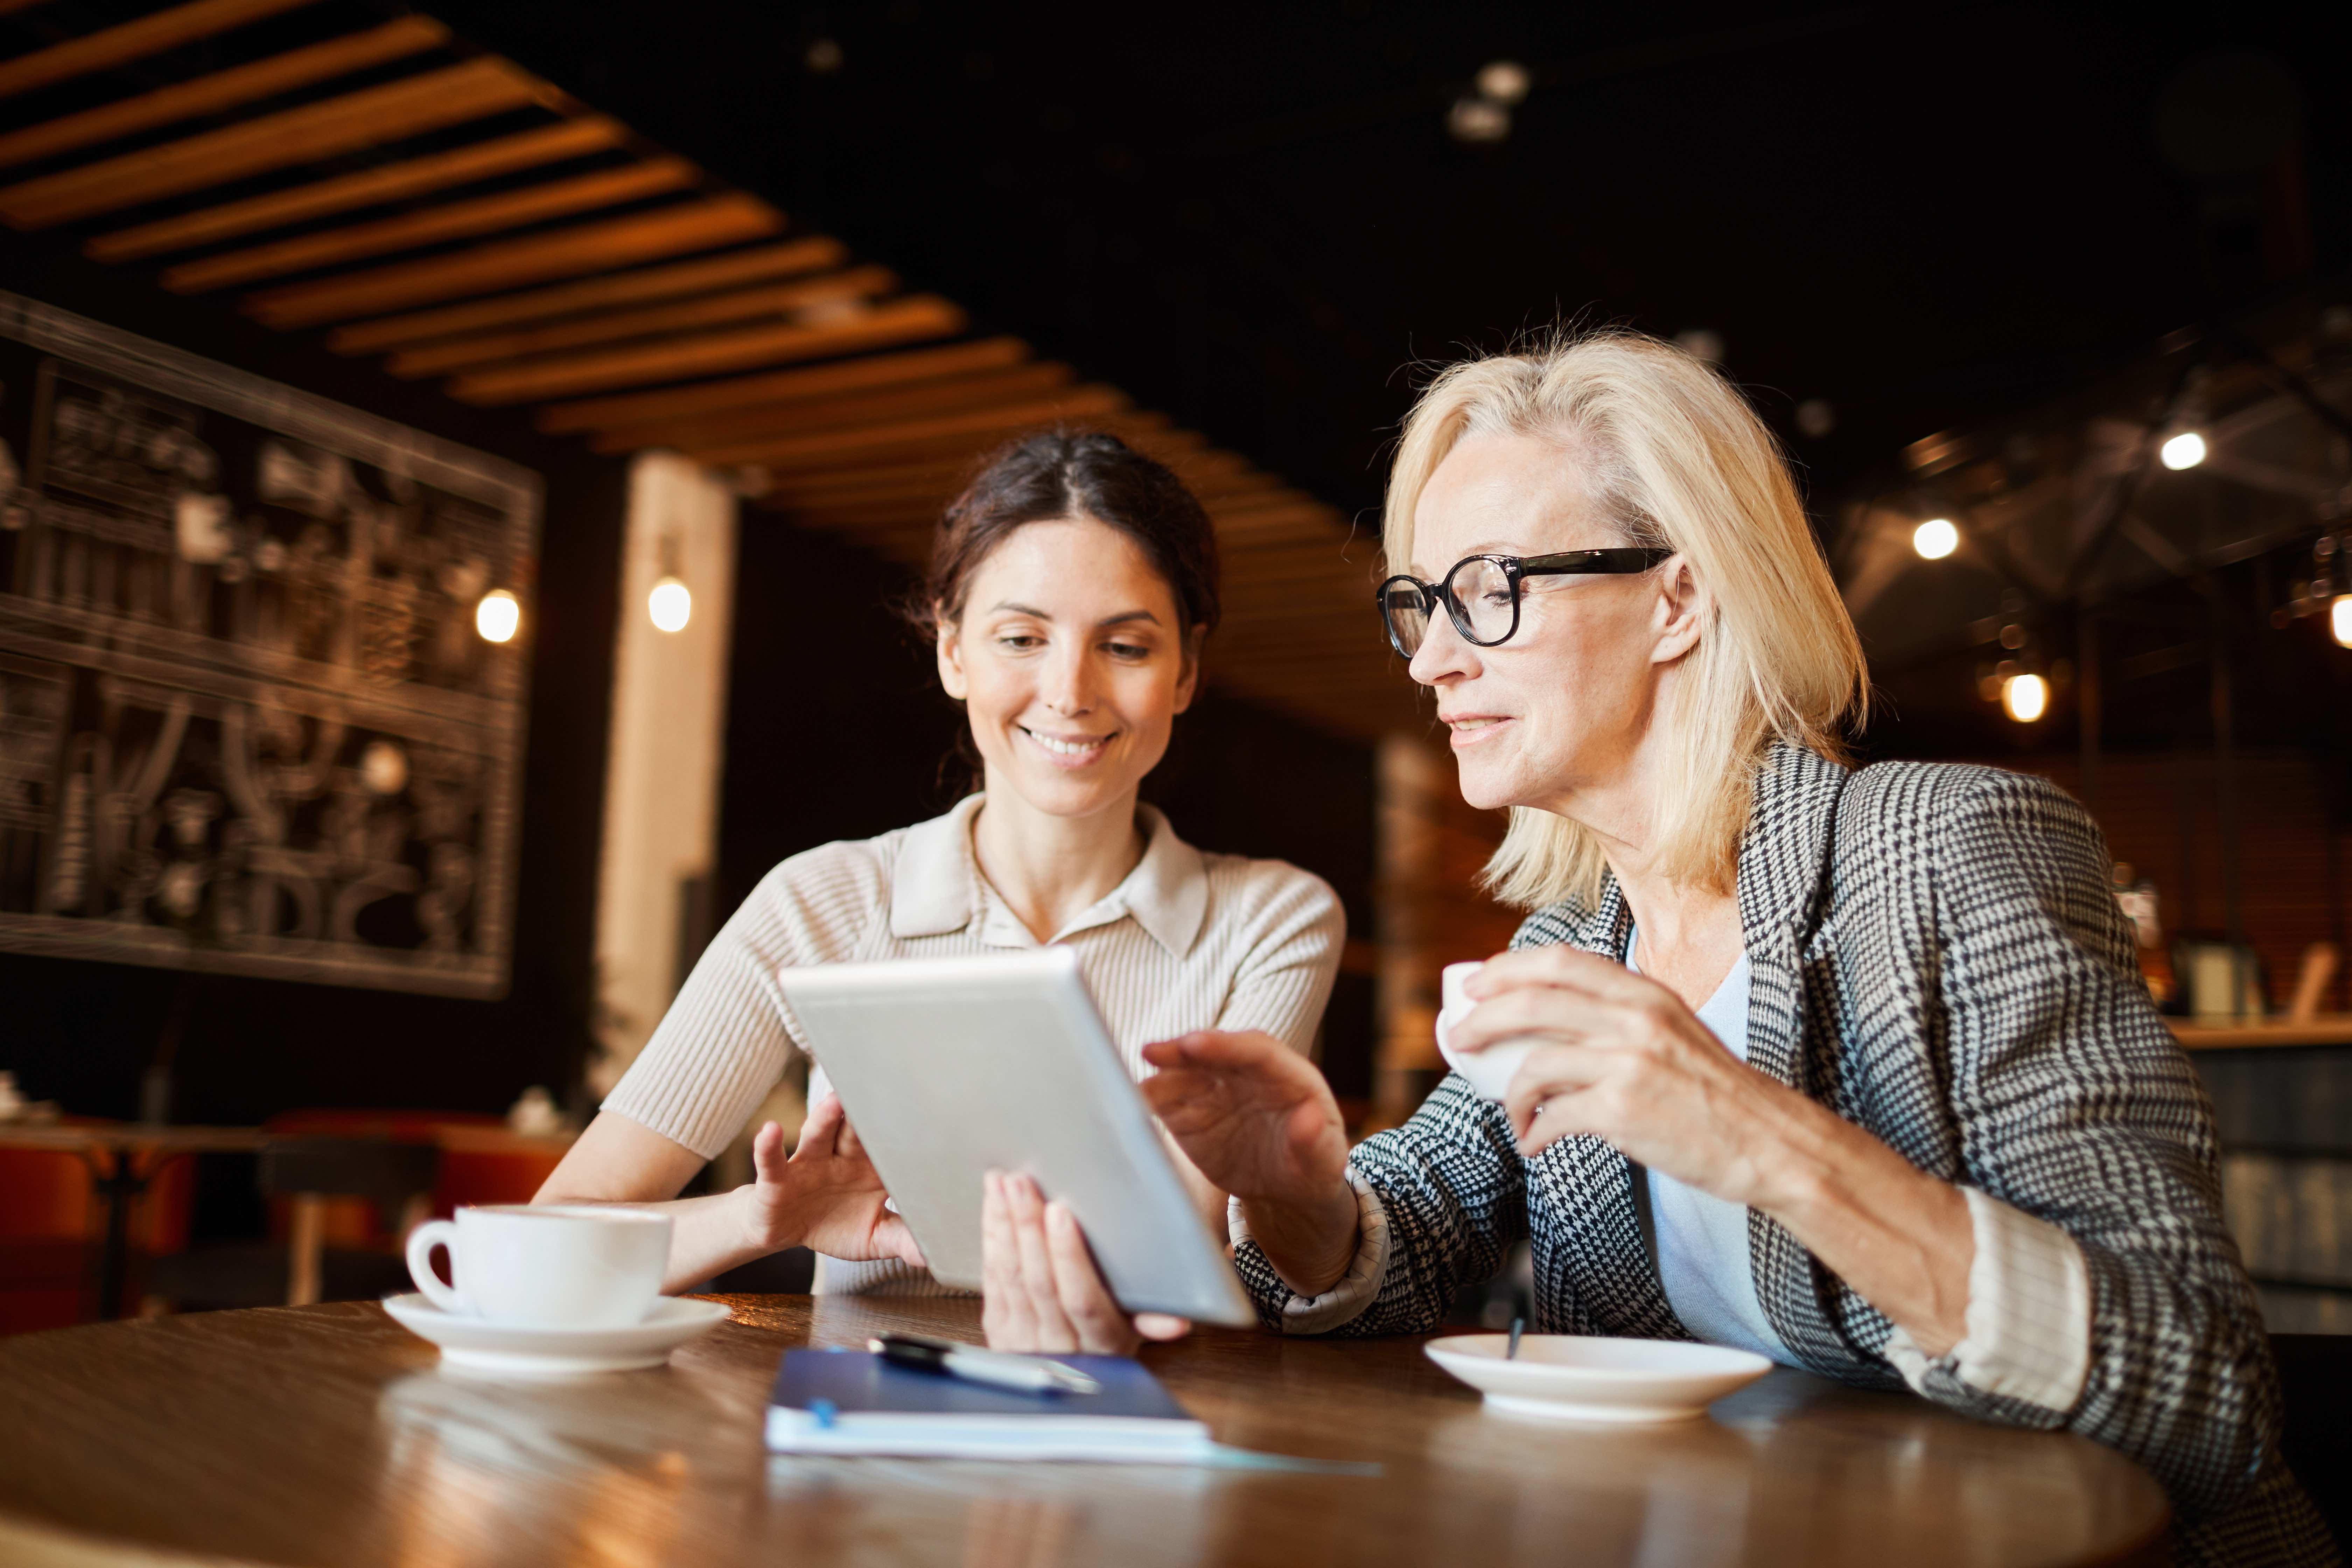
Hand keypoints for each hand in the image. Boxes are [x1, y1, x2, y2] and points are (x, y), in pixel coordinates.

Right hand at [741, 1093, 925, 1268]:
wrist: (786, 1231)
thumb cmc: (835, 1226)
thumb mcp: (873, 1238)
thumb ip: (902, 1238)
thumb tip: (937, 1253)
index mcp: (872, 1169)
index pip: (892, 1149)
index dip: (908, 1138)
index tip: (930, 1122)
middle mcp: (843, 1158)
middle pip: (858, 1132)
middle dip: (870, 1115)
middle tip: (886, 1094)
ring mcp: (810, 1164)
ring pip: (819, 1135)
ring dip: (826, 1117)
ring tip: (834, 1101)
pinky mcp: (778, 1178)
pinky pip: (773, 1160)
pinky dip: (768, 1146)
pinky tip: (770, 1131)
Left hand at [979, 1170, 1190, 1354]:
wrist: (1074, 1368)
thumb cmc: (1115, 1326)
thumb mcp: (1141, 1325)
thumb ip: (1156, 1318)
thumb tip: (1178, 1323)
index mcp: (1103, 1341)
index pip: (1082, 1298)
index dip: (1068, 1256)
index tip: (1060, 1213)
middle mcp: (1060, 1344)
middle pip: (1040, 1281)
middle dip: (1028, 1226)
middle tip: (1023, 1182)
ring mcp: (1024, 1339)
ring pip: (1011, 1276)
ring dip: (1004, 1224)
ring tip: (1003, 1183)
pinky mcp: (998, 1328)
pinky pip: (991, 1278)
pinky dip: (991, 1237)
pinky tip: (993, 1204)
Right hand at [1141, 1030, 1358, 1296]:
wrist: (1285, 1187)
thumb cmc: (1311, 1167)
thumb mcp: (1323, 1161)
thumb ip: (1315, 1141)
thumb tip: (1310, 1119)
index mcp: (1289, 1076)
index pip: (1257, 1051)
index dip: (1224, 1046)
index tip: (1194, 1045)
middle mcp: (1249, 1074)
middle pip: (1214, 1052)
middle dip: (1184, 1050)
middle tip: (1154, 1052)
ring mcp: (1217, 1090)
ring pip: (1187, 1072)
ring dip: (1162, 1073)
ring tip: (1138, 1081)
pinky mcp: (1193, 1112)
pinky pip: (1169, 1101)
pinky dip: (1151, 1100)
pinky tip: (1133, 1101)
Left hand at [1456, 947, 1827, 1207]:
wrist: (1766, 1141)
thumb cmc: (1714, 1093)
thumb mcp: (1672, 1031)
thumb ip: (1620, 1017)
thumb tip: (1551, 1025)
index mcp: (1645, 993)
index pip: (1562, 961)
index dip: (1507, 968)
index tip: (1476, 985)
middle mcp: (1635, 1018)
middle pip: (1532, 1002)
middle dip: (1482, 1018)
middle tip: (1458, 1037)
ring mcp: (1628, 1063)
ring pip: (1534, 1063)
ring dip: (1508, 1093)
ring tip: (1512, 1113)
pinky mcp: (1623, 1110)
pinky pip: (1552, 1116)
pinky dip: (1531, 1132)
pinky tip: (1534, 1142)